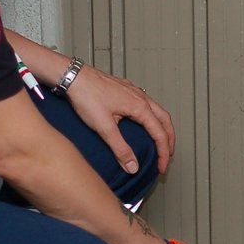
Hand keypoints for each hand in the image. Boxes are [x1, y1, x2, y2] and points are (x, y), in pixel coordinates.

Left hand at [62, 62, 177, 174]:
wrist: (74, 76)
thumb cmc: (86, 95)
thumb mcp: (104, 127)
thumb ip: (120, 149)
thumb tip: (133, 166)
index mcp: (140, 107)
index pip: (160, 135)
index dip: (163, 154)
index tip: (161, 167)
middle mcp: (141, 97)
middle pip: (165, 121)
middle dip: (169, 140)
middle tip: (167, 155)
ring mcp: (134, 91)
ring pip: (158, 110)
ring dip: (162, 127)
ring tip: (160, 139)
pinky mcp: (125, 89)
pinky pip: (147, 103)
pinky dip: (152, 116)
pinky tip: (143, 120)